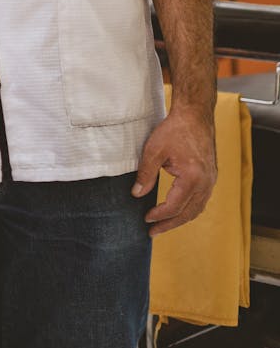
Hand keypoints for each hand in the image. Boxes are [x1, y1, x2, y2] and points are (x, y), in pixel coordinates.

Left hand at [131, 107, 216, 236]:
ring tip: (163, 225)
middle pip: (187, 213)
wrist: (195, 115)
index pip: (174, 206)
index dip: (159, 215)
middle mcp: (206, 183)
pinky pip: (200, 201)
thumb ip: (146, 174)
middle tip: (152, 232)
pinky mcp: (211, 177)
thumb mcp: (154, 149)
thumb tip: (136, 194)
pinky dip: (188, 209)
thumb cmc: (174, 130)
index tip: (146, 218)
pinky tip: (177, 211)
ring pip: (196, 209)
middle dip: (169, 224)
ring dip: (179, 219)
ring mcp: (211, 181)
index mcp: (193, 178)